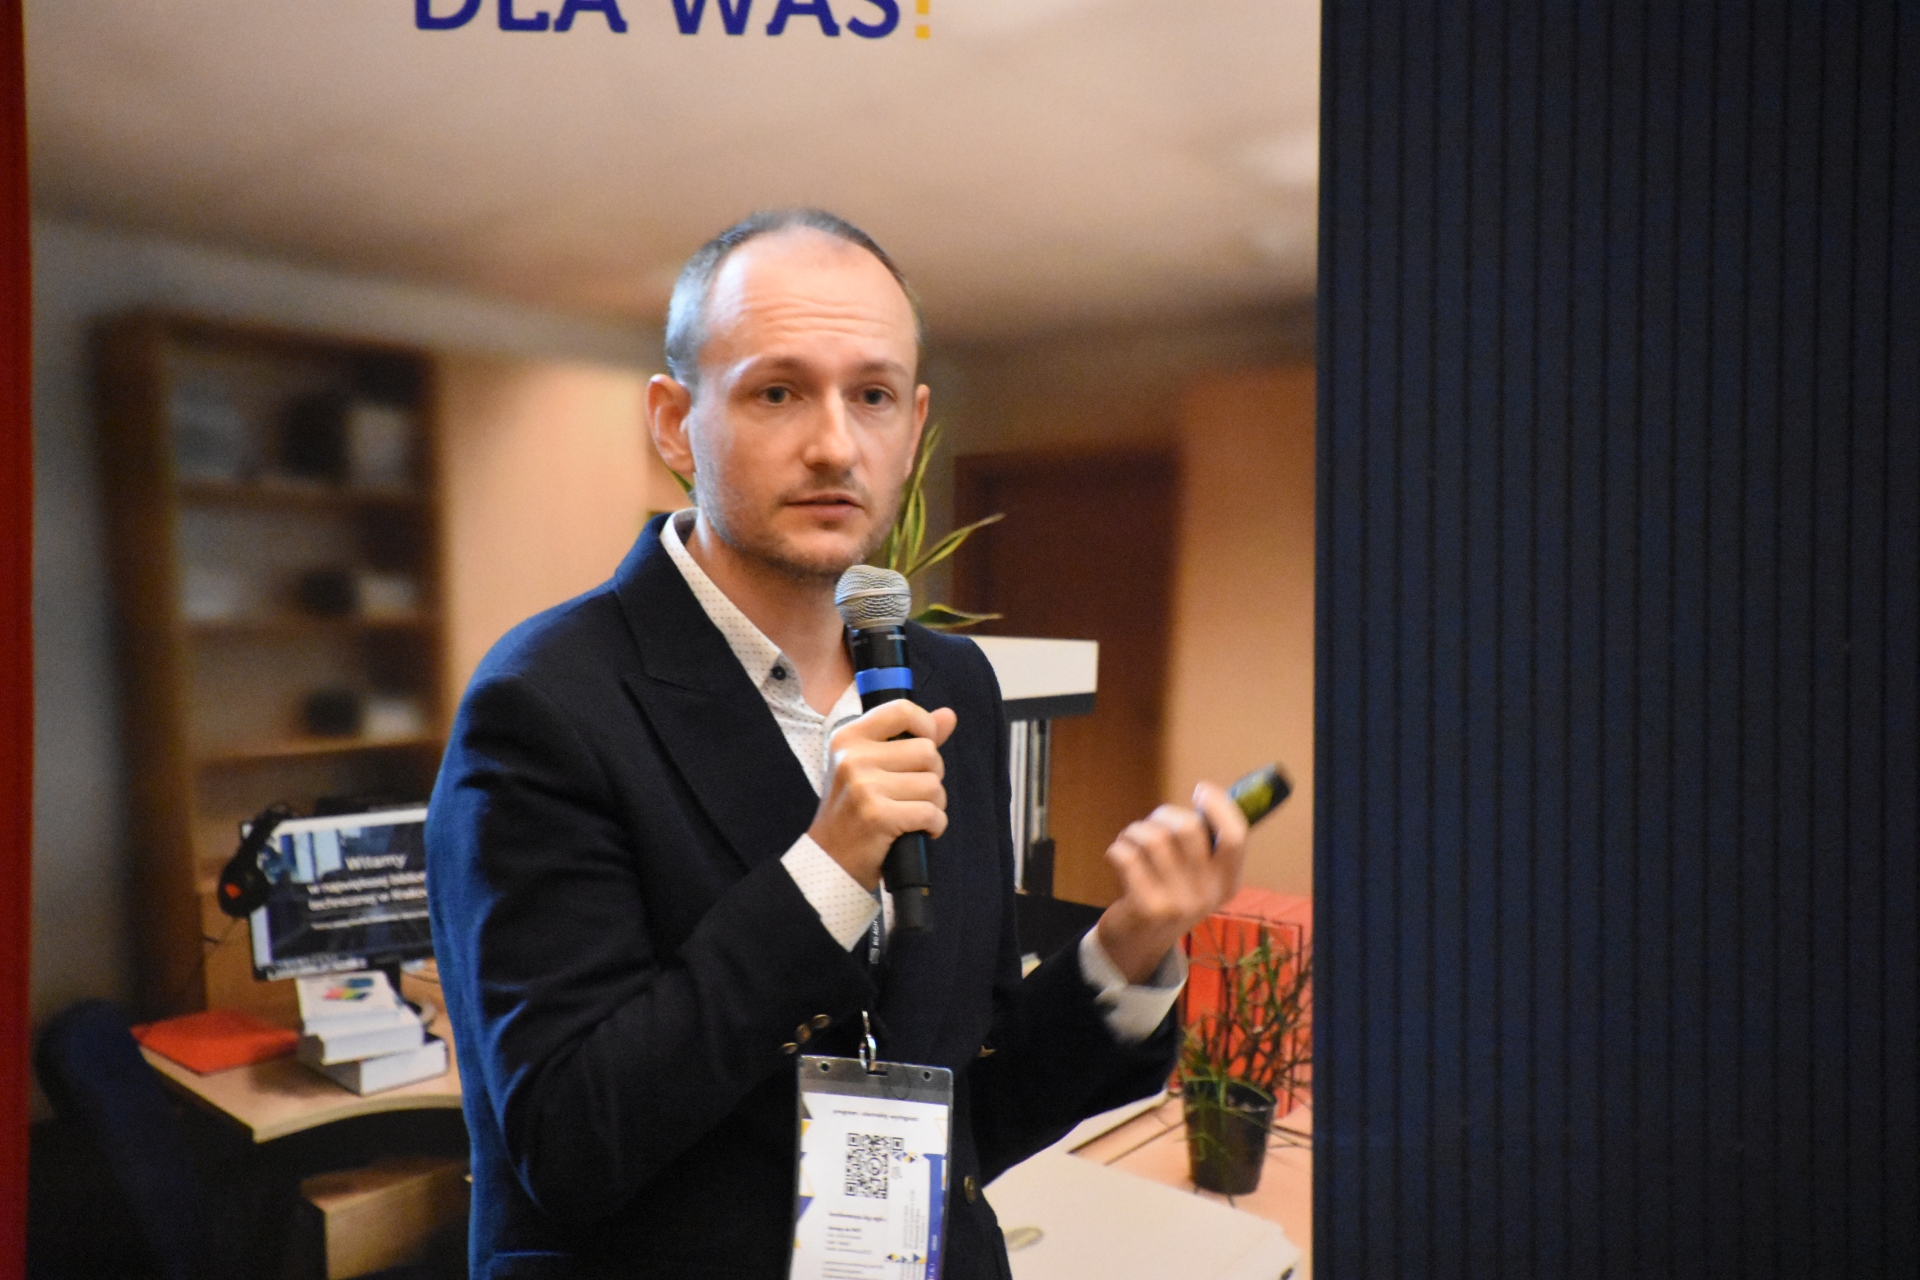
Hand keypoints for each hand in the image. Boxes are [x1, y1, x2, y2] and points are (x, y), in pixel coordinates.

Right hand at [808, 701, 958, 891]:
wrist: (829, 859)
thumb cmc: (854, 810)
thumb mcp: (871, 766)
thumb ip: (910, 738)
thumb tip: (948, 715)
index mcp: (849, 737)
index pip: (903, 711)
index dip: (926, 727)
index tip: (925, 747)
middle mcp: (853, 757)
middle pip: (927, 751)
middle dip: (932, 776)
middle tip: (912, 795)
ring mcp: (864, 787)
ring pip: (933, 785)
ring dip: (934, 804)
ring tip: (912, 814)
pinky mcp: (878, 816)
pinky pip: (931, 813)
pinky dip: (934, 825)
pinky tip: (919, 831)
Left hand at [1094, 782, 1249, 983]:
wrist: (1137, 945)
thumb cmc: (1167, 895)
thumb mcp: (1197, 877)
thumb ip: (1205, 843)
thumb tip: (1209, 795)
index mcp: (1226, 882)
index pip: (1235, 836)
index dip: (1220, 806)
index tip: (1201, 790)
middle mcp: (1206, 894)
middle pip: (1187, 828)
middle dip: (1162, 815)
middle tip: (1152, 825)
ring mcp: (1177, 903)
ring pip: (1152, 838)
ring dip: (1135, 832)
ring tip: (1131, 843)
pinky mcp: (1146, 907)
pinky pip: (1126, 856)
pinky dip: (1117, 849)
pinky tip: (1118, 857)